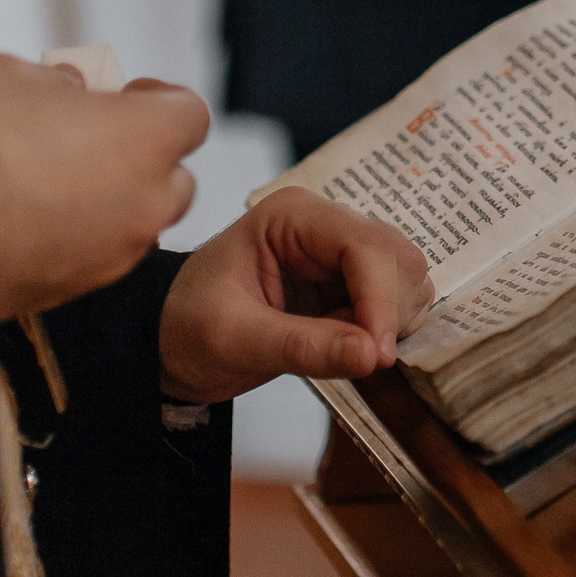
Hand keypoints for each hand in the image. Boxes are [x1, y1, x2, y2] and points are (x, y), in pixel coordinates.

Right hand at [0, 56, 211, 320]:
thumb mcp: (10, 75)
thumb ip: (56, 82)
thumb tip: (70, 90)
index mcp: (147, 138)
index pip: (189, 114)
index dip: (157, 100)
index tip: (125, 94)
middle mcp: (147, 202)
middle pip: (173, 178)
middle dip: (142, 157)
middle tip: (90, 139)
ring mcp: (116, 254)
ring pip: (137, 224)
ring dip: (111, 201)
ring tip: (51, 180)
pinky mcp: (76, 291)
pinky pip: (94, 257)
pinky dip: (77, 239)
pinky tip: (27, 220)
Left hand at [159, 188, 433, 400]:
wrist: (169, 342)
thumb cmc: (187, 327)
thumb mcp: (233, 339)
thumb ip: (303, 346)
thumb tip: (372, 355)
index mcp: (292, 217)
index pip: (364, 245)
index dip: (381, 299)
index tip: (378, 354)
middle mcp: (325, 225)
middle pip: (397, 257)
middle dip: (391, 310)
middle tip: (366, 359)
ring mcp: (341, 254)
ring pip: (406, 278)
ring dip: (394, 321)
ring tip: (347, 353)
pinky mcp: (350, 284)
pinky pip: (397, 301)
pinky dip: (389, 329)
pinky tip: (352, 348)